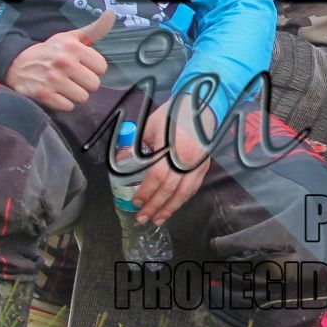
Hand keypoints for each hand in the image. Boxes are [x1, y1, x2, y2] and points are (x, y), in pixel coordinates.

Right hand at [5, 10, 113, 110]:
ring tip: (64, 85)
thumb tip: (111, 14)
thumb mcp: (70, 38)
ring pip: (82, 97)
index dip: (93, 68)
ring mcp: (53, 79)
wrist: (17, 63)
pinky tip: (55, 93)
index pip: (102, 67)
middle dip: (84, 83)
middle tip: (72, 77)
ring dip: (74, 94)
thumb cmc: (50, 51)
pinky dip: (63, 103)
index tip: (82, 66)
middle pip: (94, 85)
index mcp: (73, 47)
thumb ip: (94, 30)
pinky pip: (68, 106)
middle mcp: (64, 62)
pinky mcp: (43, 95)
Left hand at [128, 95, 215, 224]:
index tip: (136, 201)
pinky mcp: (204, 166)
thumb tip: (122, 161)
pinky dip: (182, 200)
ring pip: (184, 193)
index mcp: (172, 148)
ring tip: (157, 220)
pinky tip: (173, 207)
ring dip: (170, 209)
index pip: (157, 176)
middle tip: (142, 218)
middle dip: (155, 206)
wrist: (201, 106)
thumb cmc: (173, 114)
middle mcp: (186, 159)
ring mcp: (198, 164)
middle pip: (170, 189)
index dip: (146, 191)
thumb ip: (137, 145)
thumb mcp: (150, 125)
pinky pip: (194, 188)